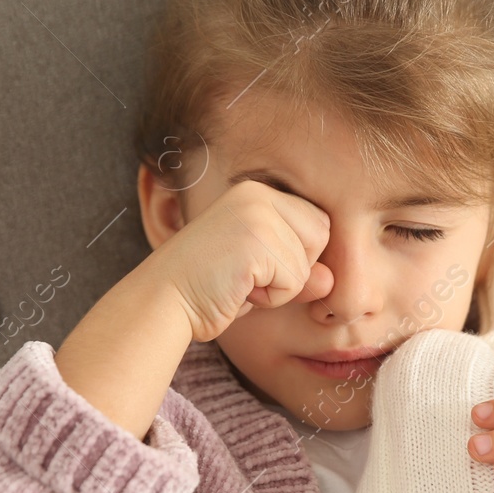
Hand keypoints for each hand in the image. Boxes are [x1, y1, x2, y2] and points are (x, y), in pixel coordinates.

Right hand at [156, 178, 334, 341]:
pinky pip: (295, 281)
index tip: (253, 266)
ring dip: (281, 288)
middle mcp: (258, 194)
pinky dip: (271, 298)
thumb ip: (298, 270)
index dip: (295, 257)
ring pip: (309, 264)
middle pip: (321, 236)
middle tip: (247, 275)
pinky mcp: (256, 239)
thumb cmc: (210, 289)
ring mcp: (257, 214)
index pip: (315, 223)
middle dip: (293, 270)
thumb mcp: (262, 275)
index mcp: (257, 192)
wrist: (163, 301)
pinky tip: (238, 289)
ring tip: (240, 282)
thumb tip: (330, 280)